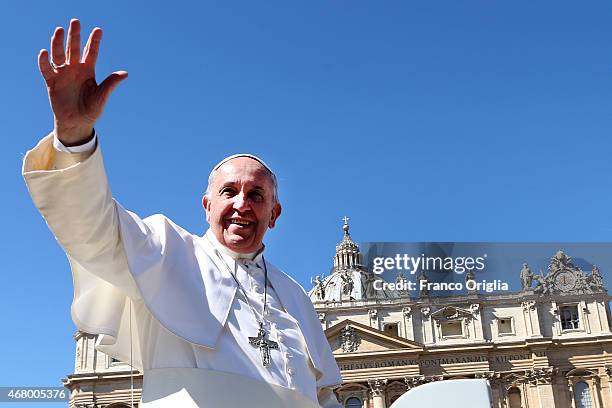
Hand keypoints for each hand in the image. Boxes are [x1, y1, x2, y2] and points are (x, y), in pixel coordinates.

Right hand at [38, 19, 127, 145]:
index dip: (94, 41)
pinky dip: (44, 61)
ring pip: (59, 55)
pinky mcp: (52, 82)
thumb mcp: (102, 96)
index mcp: (88, 71)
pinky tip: (44, 52)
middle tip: (75, 21)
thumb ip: (111, 84)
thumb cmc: (92, 110)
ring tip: (59, 30)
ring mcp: (63, 74)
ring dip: (58, 43)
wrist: (77, 123)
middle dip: (75, 35)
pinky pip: (46, 69)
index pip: (92, 52)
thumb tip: (125, 73)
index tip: (98, 30)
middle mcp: (75, 69)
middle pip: (74, 48)